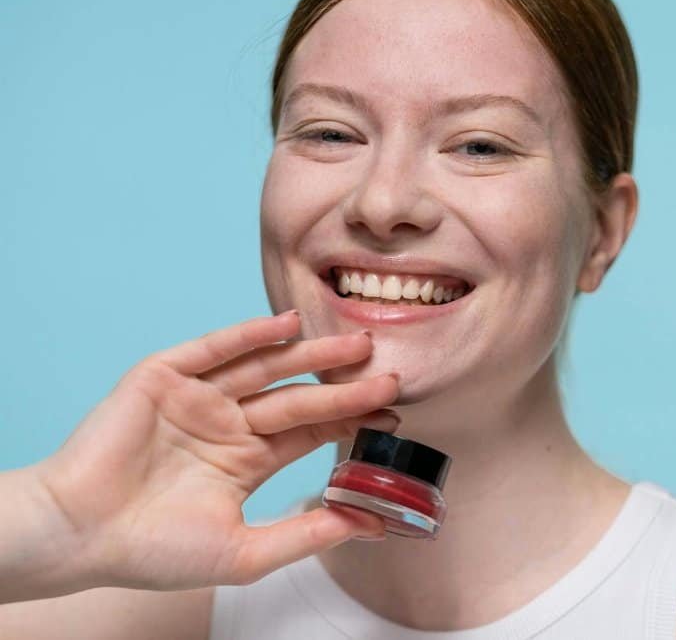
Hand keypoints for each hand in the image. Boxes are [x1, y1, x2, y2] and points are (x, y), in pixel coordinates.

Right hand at [31, 310, 399, 590]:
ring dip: (311, 354)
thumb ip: (306, 534)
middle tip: (391, 373)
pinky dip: (250, 335)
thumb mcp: (244, 551)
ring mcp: (197, 397)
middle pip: (298, 396)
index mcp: (246, 459)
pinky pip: (214, 349)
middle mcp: (227, 422)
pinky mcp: (164, 377)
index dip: (351, 418)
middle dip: (344, 385)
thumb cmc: (151, 551)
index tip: (395, 411)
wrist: (78, 536)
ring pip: (266, 367)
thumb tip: (370, 525)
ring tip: (356, 343)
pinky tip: (289, 326)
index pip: (311, 430)